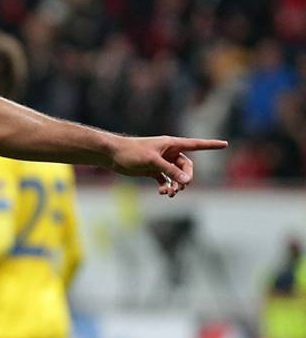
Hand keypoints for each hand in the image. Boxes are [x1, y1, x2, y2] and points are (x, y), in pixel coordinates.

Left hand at [108, 136, 227, 196]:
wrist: (112, 155)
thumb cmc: (132, 152)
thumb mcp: (152, 162)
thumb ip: (170, 170)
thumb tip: (186, 180)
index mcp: (171, 144)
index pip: (196, 145)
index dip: (211, 145)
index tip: (225, 144)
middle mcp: (169, 152)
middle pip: (187, 166)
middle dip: (186, 177)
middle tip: (181, 187)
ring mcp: (162, 162)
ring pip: (177, 175)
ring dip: (176, 185)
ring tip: (169, 193)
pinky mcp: (153, 170)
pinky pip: (166, 180)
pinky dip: (167, 186)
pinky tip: (163, 192)